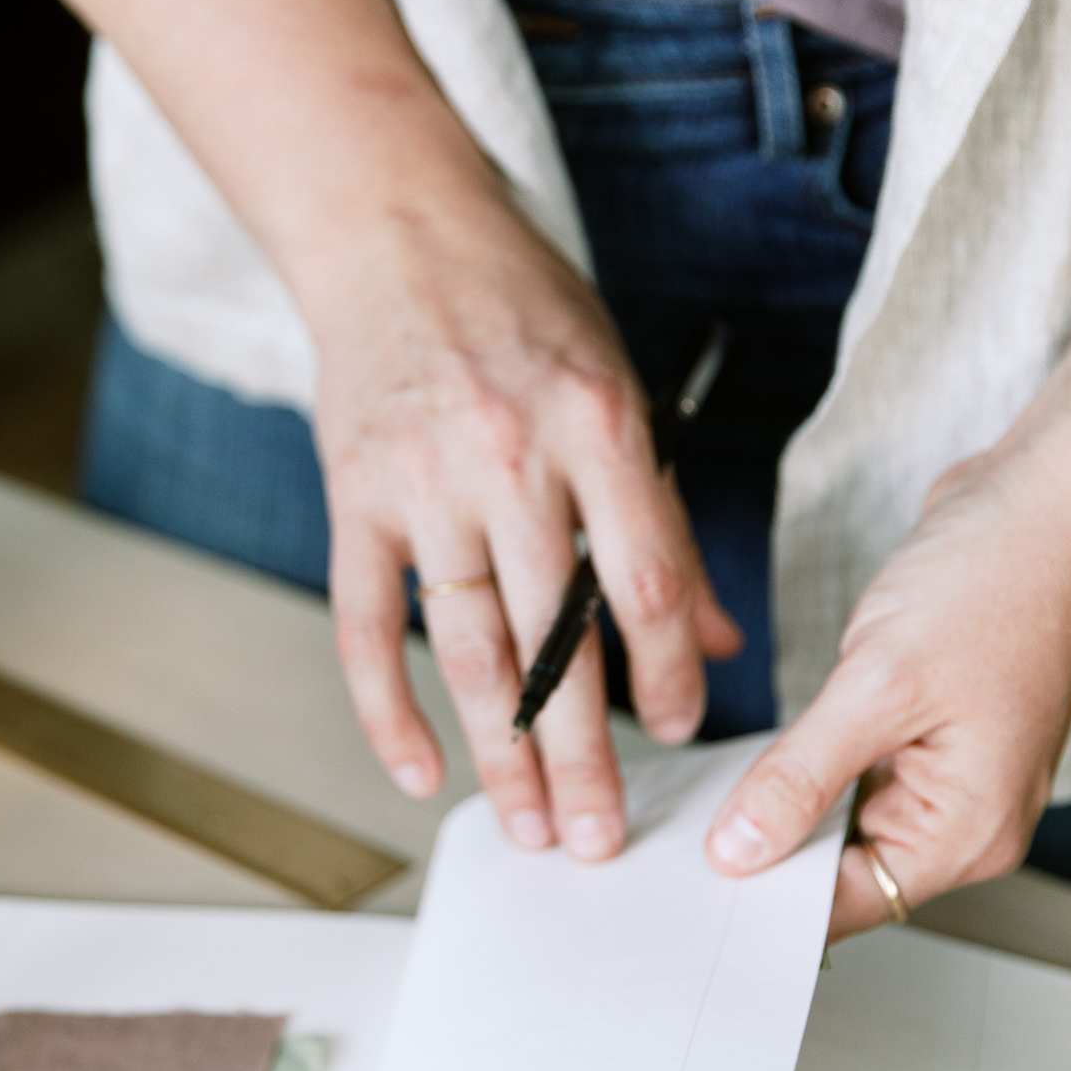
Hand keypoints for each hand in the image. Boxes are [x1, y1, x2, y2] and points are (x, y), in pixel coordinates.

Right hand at [311, 184, 740, 858]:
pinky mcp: (355, 499)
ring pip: (466, 650)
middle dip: (585, 753)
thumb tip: (714, 636)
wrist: (396, 233)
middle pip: (554, 640)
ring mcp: (423, 484)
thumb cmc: (522, 310)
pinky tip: (422, 771)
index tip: (681, 732)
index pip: (644, 579)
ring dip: (501, 753)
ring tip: (531, 827)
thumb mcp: (620, 389)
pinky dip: (387, 708)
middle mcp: (511, 460)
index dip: (668, 670)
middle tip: (604, 836)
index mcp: (598, 425)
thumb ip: (664, 518)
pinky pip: (365, 627)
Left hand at [704, 441, 1070, 935]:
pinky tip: (760, 750)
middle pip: (846, 869)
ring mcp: (949, 771)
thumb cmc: (999, 580)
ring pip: (842, 818)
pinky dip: (808, 762)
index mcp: (971, 830)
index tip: (695, 885)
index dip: (770, 899)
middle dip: (771, 850)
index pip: (851, 902)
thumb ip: (803, 777)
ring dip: (786, 800)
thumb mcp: (878, 685)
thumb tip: (742, 850)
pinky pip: (852, 770)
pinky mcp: (928, 730)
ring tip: (714, 791)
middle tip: (688, 835)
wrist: (1048, 498)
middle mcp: (967, 814)